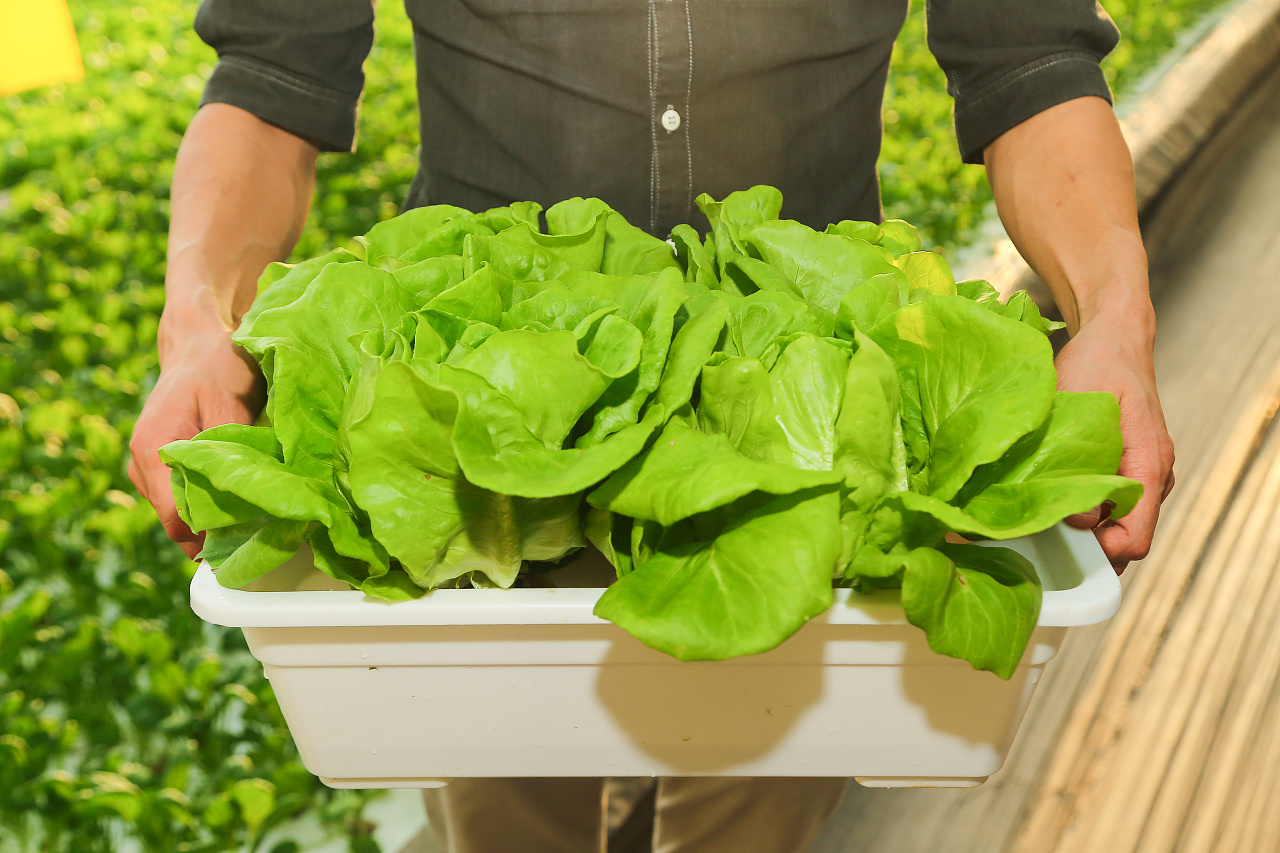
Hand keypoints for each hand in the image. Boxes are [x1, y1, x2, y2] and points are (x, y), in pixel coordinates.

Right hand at [128, 327, 265, 558]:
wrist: (199, 342)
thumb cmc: (218, 367)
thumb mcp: (231, 406)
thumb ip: (229, 454)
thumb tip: (241, 499)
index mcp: (153, 450)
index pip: (174, 518)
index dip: (207, 538)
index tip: (242, 548)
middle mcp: (140, 463)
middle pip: (175, 521)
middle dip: (212, 532)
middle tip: (256, 534)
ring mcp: (144, 466)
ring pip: (177, 512)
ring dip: (209, 517)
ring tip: (250, 516)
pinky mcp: (156, 464)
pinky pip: (179, 496)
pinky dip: (204, 501)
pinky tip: (234, 498)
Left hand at [1053, 312, 1174, 572]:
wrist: (1114, 338)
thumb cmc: (1098, 363)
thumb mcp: (1078, 401)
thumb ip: (1076, 457)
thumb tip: (1075, 517)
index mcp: (1149, 463)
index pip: (1136, 538)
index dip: (1102, 551)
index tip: (1065, 539)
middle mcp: (1155, 475)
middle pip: (1128, 540)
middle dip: (1089, 548)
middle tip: (1044, 535)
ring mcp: (1145, 473)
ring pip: (1120, 524)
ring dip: (1087, 530)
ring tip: (1045, 516)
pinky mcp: (1131, 468)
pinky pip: (1114, 505)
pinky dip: (1089, 510)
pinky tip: (1056, 498)